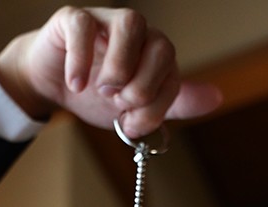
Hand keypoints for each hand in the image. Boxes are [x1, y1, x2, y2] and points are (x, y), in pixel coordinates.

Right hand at [0, 6, 220, 137]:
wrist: (51, 86)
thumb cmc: (96, 95)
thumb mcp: (136, 109)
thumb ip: (173, 104)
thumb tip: (216, 98)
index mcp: (155, 55)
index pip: (174, 75)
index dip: (156, 106)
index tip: (132, 124)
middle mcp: (138, 34)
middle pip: (162, 45)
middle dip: (142, 87)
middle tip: (118, 103)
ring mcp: (106, 22)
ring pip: (131, 24)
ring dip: (121, 67)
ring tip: (102, 90)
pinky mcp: (74, 20)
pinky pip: (83, 27)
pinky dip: (81, 61)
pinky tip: (76, 84)